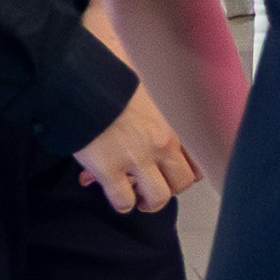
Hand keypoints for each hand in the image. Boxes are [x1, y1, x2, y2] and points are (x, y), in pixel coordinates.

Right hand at [76, 88, 200, 213]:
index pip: (200, 157)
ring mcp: (137, 157)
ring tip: (137, 197)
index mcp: (173, 121)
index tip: (174, 170)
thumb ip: (155, 103)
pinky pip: (123, 200)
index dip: (187, 169)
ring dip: (148, 201)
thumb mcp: (146, 83)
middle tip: (154, 185)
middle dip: (169, 188)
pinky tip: (116, 195)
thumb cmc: (111, 76)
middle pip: (182, 181)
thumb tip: (150, 103)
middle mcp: (162, 141)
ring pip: (158, 197)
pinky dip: (121, 203)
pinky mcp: (109, 169)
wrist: (79, 79)